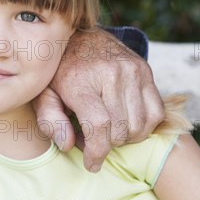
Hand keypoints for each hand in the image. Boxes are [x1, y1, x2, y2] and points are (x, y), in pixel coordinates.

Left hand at [32, 29, 164, 171]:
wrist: (80, 36)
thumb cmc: (59, 72)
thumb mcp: (43, 95)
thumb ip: (50, 121)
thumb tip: (67, 144)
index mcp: (81, 80)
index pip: (99, 125)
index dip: (97, 152)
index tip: (92, 163)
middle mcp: (111, 72)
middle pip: (121, 130)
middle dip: (107, 145)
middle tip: (91, 138)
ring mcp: (132, 70)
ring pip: (140, 126)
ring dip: (125, 138)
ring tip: (107, 129)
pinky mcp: (146, 70)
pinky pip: (156, 113)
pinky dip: (144, 127)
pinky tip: (126, 123)